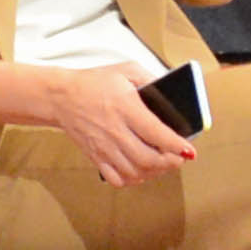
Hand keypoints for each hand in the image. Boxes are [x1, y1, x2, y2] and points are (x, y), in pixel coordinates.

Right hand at [2, 59, 197, 187]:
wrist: (61, 97)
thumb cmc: (94, 83)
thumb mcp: (126, 70)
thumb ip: (151, 79)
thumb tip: (171, 91)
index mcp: (125, 108)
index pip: (156, 132)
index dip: (176, 145)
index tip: (189, 149)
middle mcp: (115, 130)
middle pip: (148, 158)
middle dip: (170, 162)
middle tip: (179, 158)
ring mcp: (104, 147)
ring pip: (134, 171)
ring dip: (154, 172)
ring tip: (163, 164)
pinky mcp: (95, 157)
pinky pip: (116, 178)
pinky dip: (133, 179)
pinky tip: (141, 171)